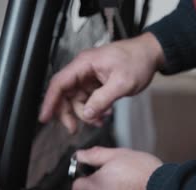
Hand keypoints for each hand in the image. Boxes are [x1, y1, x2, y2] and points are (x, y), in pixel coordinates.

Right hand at [39, 32, 163, 132]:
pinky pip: (88, 100)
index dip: (50, 101)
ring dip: (86, 114)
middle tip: (74, 129)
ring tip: (100, 120)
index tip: (44, 117)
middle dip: (69, 113)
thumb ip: (102, 100)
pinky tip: (105, 115)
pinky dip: (94, 110)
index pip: (59, 83)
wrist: (151, 55)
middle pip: (65, 95)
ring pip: (76, 100)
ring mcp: (89, 77)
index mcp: (84, 64)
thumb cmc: (137, 60)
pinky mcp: (96, 84)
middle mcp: (83, 70)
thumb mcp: (121, 83)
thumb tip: (88, 114)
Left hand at [72, 147, 162, 189]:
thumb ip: (94, 155)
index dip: (83, 179)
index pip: (76, 188)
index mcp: (95, 188)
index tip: (92, 173)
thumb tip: (80, 155)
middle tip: (118, 174)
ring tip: (131, 184)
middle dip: (102, 186)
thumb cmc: (144, 173)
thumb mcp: (118, 154)